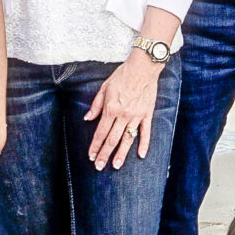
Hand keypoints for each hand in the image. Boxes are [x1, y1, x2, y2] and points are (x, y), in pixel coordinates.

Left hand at [87, 51, 163, 168]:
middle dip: (104, 154)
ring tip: (116, 165)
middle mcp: (123, 115)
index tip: (91, 156)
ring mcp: (137, 116)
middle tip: (99, 167)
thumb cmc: (122, 76)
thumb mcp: (104, 88)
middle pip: (112, 139)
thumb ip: (96, 105)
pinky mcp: (147, 114)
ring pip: (127, 139)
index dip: (95, 145)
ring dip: (121, 154)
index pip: (101, 132)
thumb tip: (87, 118)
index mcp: (111, 109)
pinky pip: (146, 132)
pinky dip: (144, 144)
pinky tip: (141, 155)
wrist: (143, 68)